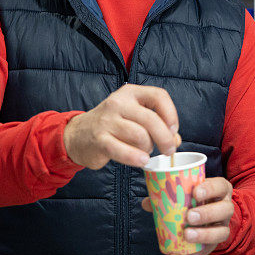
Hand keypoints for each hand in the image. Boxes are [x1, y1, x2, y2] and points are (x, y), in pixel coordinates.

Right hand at [63, 84, 180, 168]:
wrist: (78, 135)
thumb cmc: (113, 126)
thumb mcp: (134, 118)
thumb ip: (157, 126)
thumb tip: (176, 140)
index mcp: (130, 93)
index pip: (159, 96)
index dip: (171, 114)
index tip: (174, 130)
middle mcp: (118, 102)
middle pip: (152, 119)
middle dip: (165, 138)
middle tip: (169, 150)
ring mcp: (107, 120)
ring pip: (140, 136)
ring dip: (148, 148)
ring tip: (145, 152)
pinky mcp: (99, 139)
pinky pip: (125, 150)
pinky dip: (137, 158)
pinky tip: (141, 161)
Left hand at [142, 177, 233, 254]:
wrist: (210, 216)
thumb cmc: (196, 200)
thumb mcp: (187, 193)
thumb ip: (168, 195)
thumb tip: (147, 202)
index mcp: (220, 190)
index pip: (220, 186)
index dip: (209, 189)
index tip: (195, 192)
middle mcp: (225, 208)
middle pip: (224, 210)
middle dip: (207, 214)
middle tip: (190, 216)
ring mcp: (222, 227)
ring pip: (221, 232)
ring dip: (204, 235)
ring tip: (187, 235)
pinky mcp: (214, 245)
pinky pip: (204, 253)